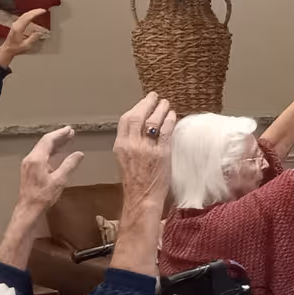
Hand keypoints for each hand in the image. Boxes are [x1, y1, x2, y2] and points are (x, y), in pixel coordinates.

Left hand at [0, 9, 47, 66]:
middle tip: (42, 10)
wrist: (7, 49)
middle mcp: (16, 25)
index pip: (28, 17)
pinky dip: (29, 15)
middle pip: (26, 14)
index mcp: (18, 28)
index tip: (43, 11)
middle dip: (35, 11)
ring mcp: (15, 24)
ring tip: (39, 12)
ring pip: (24, 15)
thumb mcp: (26, 45)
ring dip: (32, 12)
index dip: (36, 13)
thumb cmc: (15, 48)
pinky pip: (23, 18)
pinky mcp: (15, 26)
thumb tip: (40, 33)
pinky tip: (32, 16)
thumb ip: (33, 38)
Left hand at [16, 127, 82, 211]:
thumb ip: (69, 164)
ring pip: (42, 149)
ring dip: (55, 144)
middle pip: (44, 143)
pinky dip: (51, 151)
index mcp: (37, 159)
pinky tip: (58, 153)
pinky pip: (41, 155)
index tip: (69, 130)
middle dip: (58, 137)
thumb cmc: (43, 196)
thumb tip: (79, 154)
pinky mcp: (29, 169)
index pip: (48, 141)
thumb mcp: (60, 180)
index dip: (60, 134)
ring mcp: (28, 164)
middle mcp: (31, 159)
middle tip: (70, 132)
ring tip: (66, 140)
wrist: (29, 208)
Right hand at [114, 93, 177, 212]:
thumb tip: (142, 129)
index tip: (143, 102)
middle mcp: (131, 144)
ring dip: (160, 109)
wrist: (142, 197)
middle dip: (147, 104)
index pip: (125, 120)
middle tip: (155, 97)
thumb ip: (131, 144)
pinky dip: (169, 121)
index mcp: (120, 145)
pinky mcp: (161, 153)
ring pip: (152, 121)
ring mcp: (146, 148)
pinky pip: (165, 132)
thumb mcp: (125, 159)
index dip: (135, 108)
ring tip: (166, 103)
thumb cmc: (135, 181)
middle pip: (138, 116)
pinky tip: (173, 115)